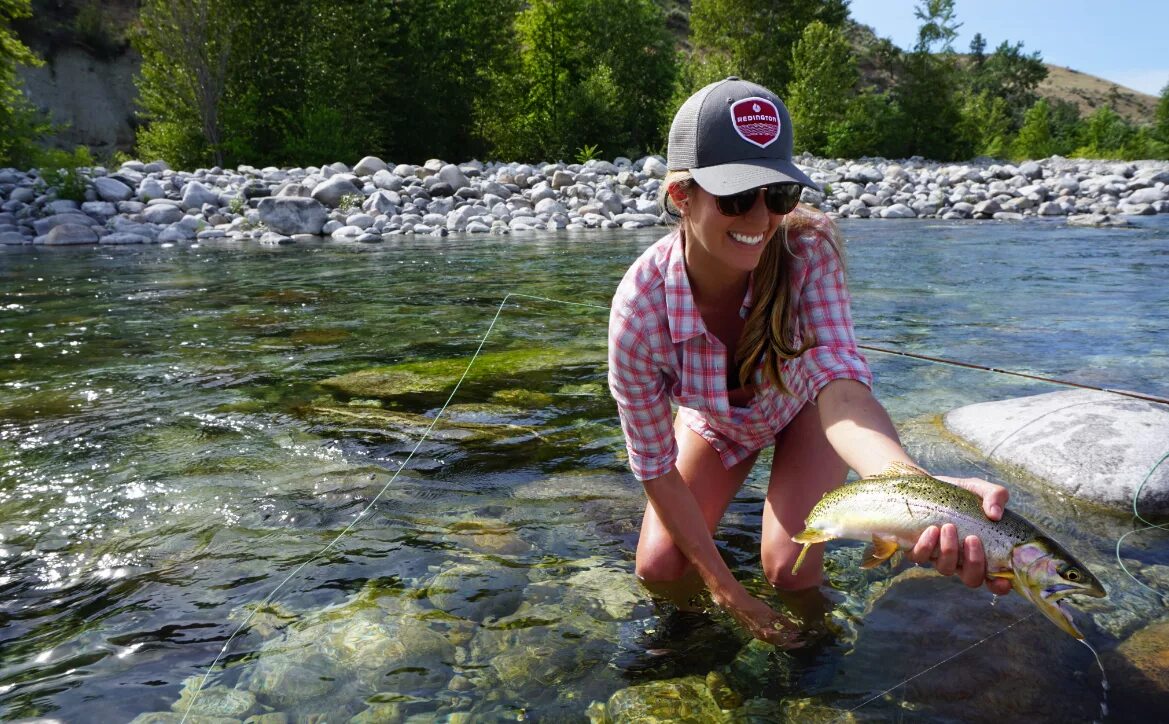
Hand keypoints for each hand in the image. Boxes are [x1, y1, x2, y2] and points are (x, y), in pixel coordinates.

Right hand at [716, 590, 803, 647]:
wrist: (737, 604)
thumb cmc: (755, 607)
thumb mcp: (771, 613)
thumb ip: (783, 621)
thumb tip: (796, 628)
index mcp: (768, 634)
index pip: (784, 643)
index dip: (795, 643)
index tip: (803, 641)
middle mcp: (763, 637)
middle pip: (780, 644)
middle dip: (790, 642)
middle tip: (800, 638)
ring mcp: (758, 635)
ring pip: (774, 640)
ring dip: (784, 638)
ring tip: (792, 634)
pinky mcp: (755, 631)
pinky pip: (769, 636)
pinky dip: (777, 635)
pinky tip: (780, 630)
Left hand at [908, 475, 1012, 595]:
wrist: (926, 485)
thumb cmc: (959, 493)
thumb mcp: (980, 489)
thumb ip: (996, 496)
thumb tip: (995, 514)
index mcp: (982, 552)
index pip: (994, 580)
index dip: (1000, 586)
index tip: (1003, 580)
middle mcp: (961, 560)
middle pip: (971, 579)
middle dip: (974, 563)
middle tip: (972, 538)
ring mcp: (939, 557)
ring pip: (946, 569)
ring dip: (949, 550)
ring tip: (949, 527)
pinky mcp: (917, 549)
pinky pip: (920, 557)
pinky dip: (926, 546)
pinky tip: (932, 529)